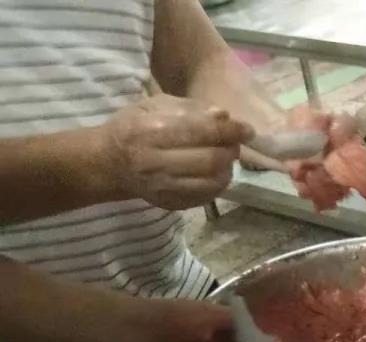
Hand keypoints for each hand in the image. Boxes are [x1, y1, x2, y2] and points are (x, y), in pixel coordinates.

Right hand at [103, 95, 252, 209]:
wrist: (109, 163)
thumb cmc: (134, 127)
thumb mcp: (154, 105)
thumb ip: (190, 108)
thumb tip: (223, 115)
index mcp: (151, 131)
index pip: (201, 131)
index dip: (230, 131)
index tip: (248, 130)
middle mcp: (157, 162)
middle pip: (211, 160)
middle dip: (231, 150)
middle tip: (234, 144)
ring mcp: (164, 187)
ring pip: (212, 181)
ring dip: (228, 168)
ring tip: (225, 157)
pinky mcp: (171, 203)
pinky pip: (207, 196)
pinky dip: (219, 183)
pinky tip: (216, 173)